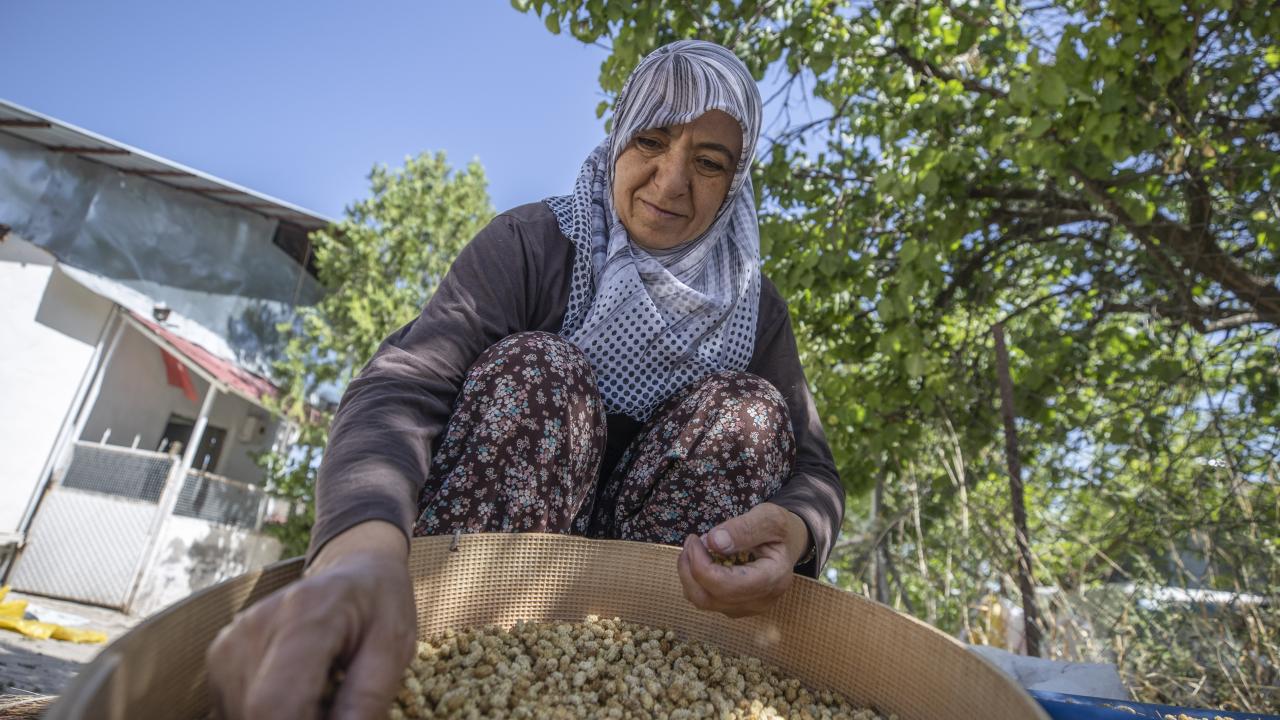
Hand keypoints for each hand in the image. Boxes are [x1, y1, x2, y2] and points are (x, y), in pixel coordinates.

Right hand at [207, 521, 415, 719]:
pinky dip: (269, 713)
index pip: (274, 706)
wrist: (354, 571)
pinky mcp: (219, 658)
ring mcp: (229, 643)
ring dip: (285, 718)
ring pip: (245, 717)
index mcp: (302, 618)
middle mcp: (252, 628)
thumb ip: (366, 700)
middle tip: (335, 707)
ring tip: (321, 698)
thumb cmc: (379, 607)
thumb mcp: (393, 649)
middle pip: (258, 715)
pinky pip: (237, 710)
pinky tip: (300, 696)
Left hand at [676, 502, 810, 617]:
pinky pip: (706, 601)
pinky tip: (702, 560)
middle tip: (691, 541)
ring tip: (695, 549)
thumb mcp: (768, 517)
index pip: (726, 585)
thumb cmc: (779, 529)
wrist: (787, 544)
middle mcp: (761, 601)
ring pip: (703, 602)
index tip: (695, 539)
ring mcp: (748, 608)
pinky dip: (695, 581)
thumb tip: (713, 542)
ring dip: (689, 575)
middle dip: (690, 569)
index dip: (701, 564)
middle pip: (709, 598)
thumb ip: (744, 528)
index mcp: (773, 578)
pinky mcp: (736, 608)